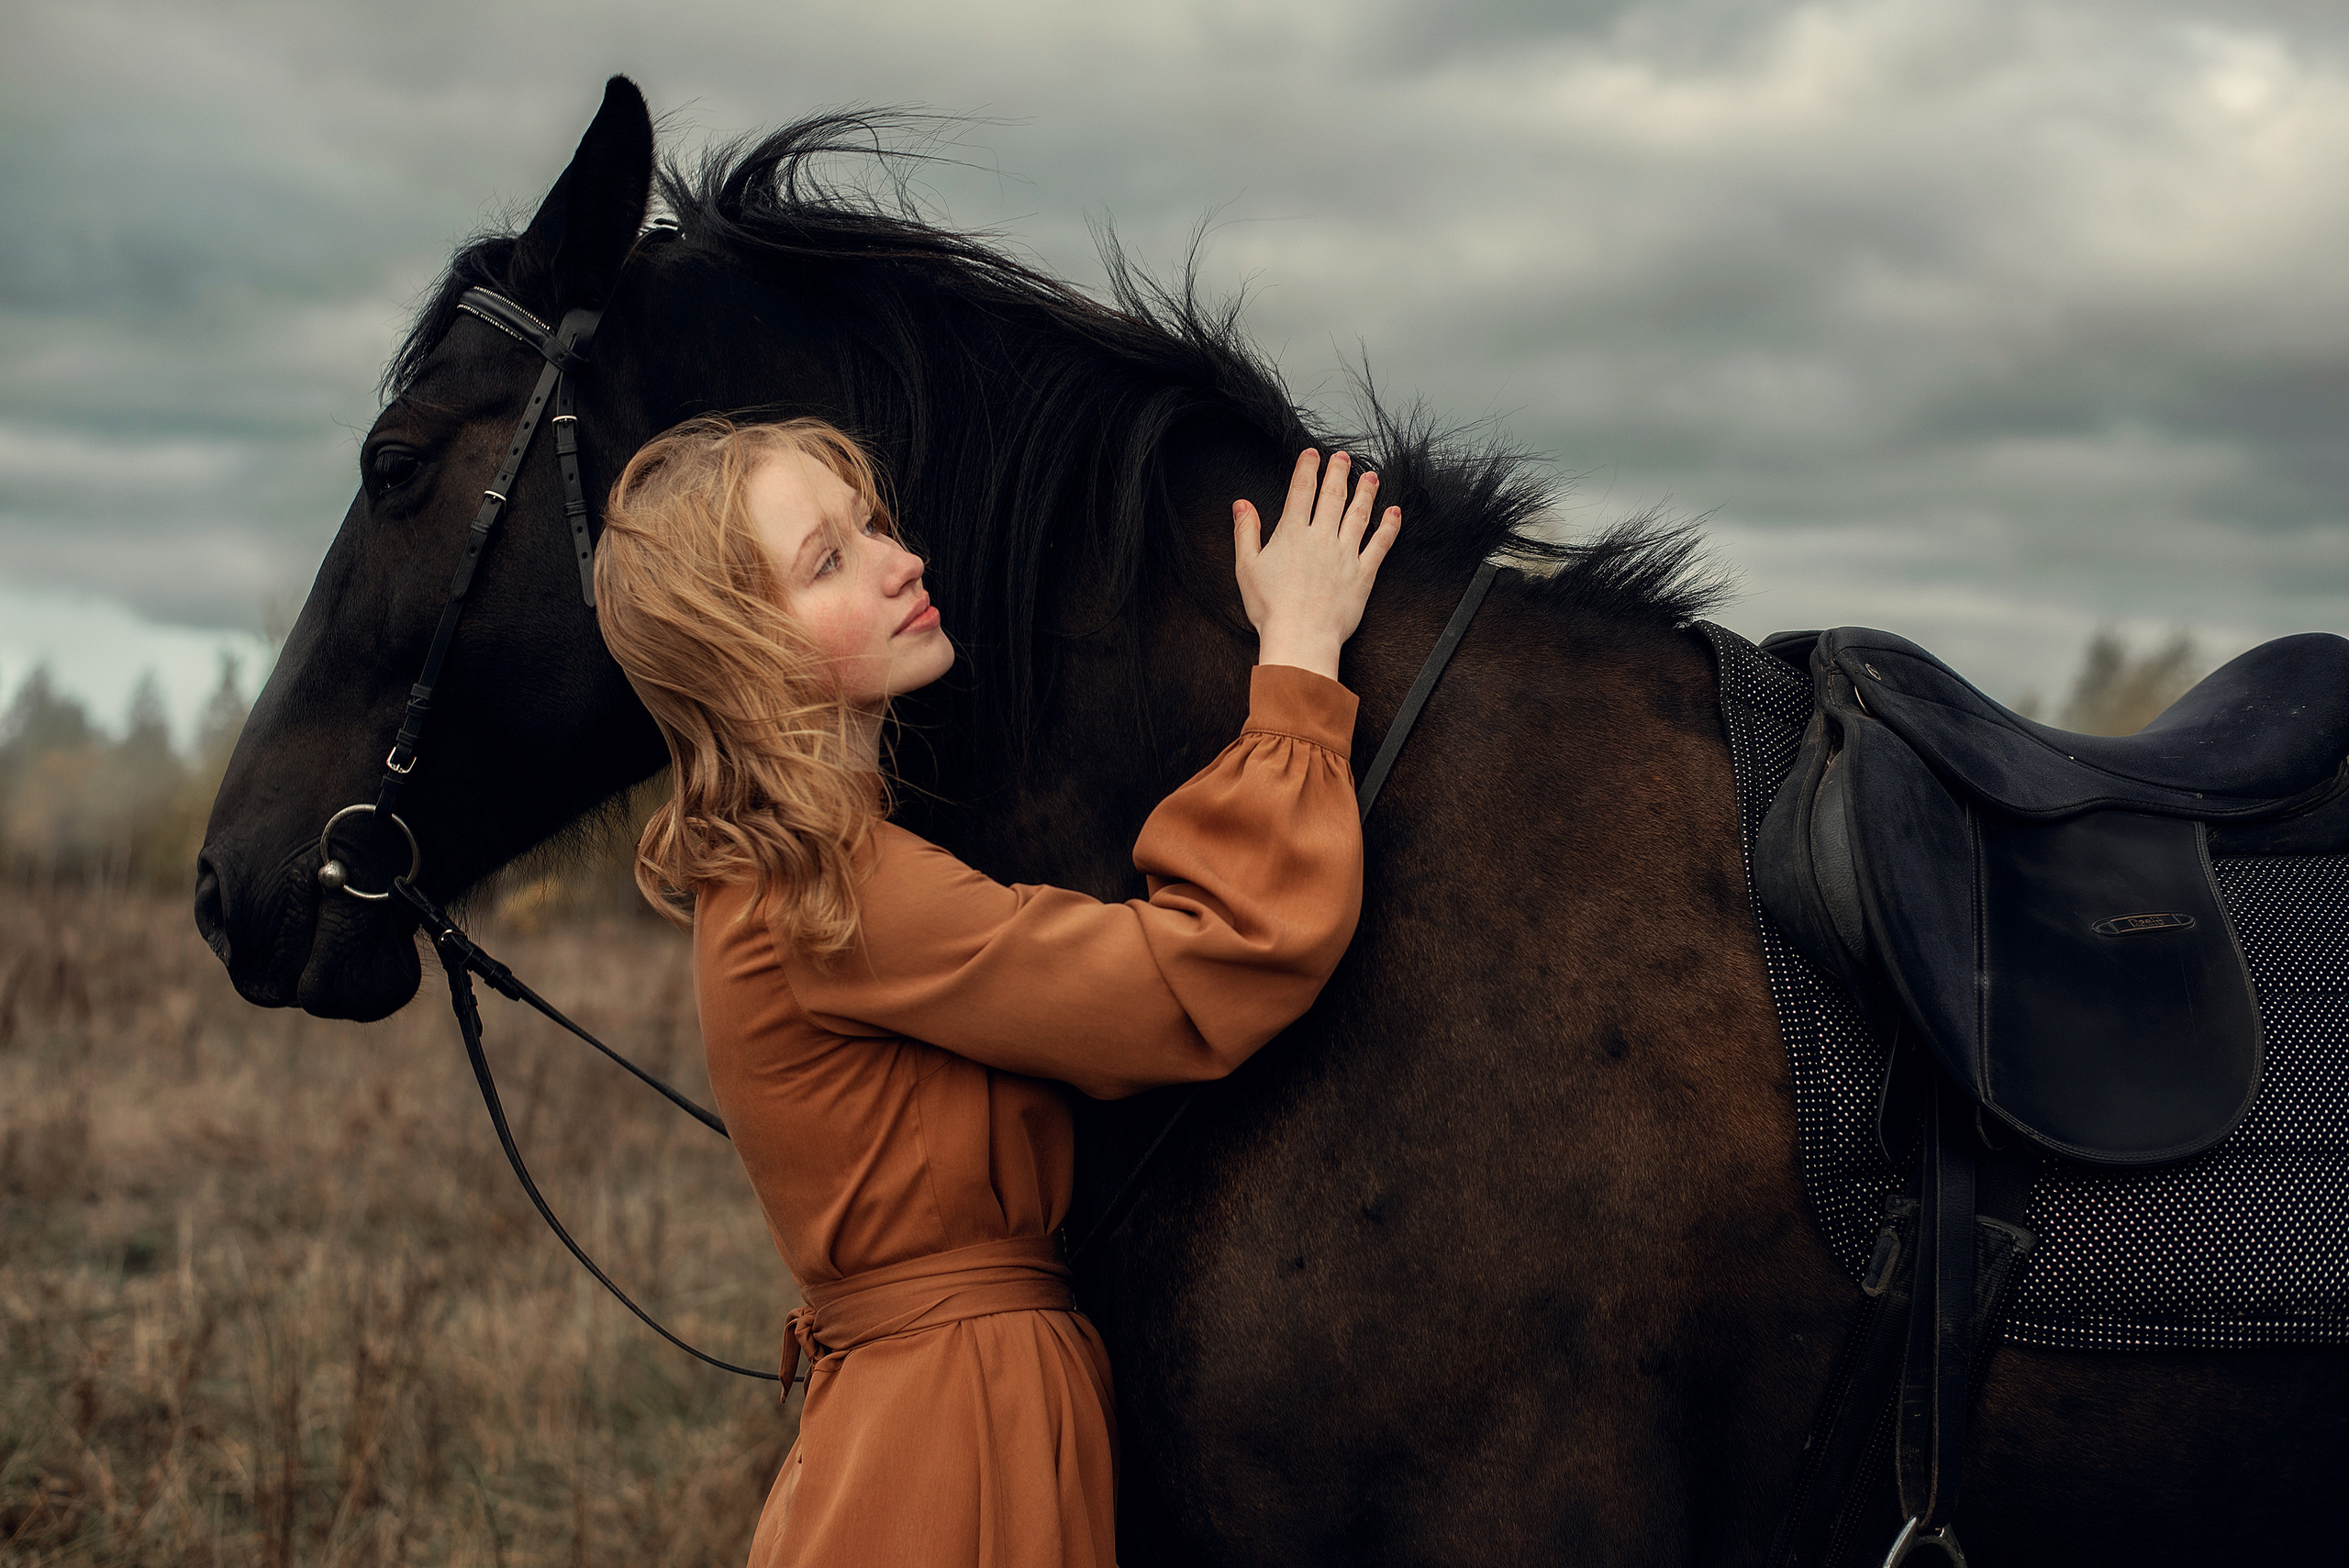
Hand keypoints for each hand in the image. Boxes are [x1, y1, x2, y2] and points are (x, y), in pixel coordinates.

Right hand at [1233, 449, 1402, 679]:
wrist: (1300, 637)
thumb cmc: (1271, 608)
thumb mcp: (1246, 567)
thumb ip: (1246, 531)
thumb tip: (1242, 505)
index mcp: (1292, 534)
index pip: (1301, 491)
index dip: (1307, 468)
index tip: (1312, 455)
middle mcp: (1321, 538)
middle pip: (1333, 496)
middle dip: (1339, 472)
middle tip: (1344, 457)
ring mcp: (1345, 554)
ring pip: (1359, 514)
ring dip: (1366, 492)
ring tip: (1371, 476)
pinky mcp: (1363, 574)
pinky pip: (1380, 544)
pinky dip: (1389, 526)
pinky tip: (1394, 512)